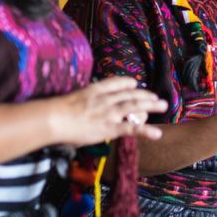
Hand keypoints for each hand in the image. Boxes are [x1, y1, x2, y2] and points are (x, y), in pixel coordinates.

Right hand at [49, 76, 167, 147]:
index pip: (115, 83)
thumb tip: (82, 105)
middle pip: (130, 94)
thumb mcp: (72, 99)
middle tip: (156, 97)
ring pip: (135, 106)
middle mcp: (106, 99)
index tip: (134, 84)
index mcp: (95, 90)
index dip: (127, 83)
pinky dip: (146, 130)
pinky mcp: (110, 128)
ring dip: (151, 105)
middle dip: (145, 94)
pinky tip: (157, 133)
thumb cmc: (57, 111)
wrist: (54, 118)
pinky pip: (131, 128)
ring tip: (163, 105)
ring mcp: (109, 113)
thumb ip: (82, 100)